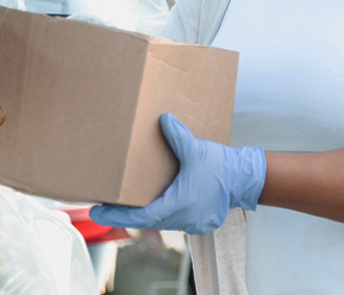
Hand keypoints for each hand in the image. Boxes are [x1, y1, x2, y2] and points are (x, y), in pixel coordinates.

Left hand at [89, 113, 265, 234]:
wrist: (246, 180)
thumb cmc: (221, 166)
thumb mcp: (196, 149)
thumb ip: (177, 136)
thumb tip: (163, 119)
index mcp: (177, 205)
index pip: (140, 217)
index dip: (117, 215)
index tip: (97, 212)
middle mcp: (182, 219)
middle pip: (148, 221)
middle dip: (127, 214)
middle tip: (106, 205)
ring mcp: (192, 224)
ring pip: (162, 222)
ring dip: (148, 213)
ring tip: (129, 202)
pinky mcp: (200, 222)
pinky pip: (176, 221)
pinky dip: (165, 213)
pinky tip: (159, 201)